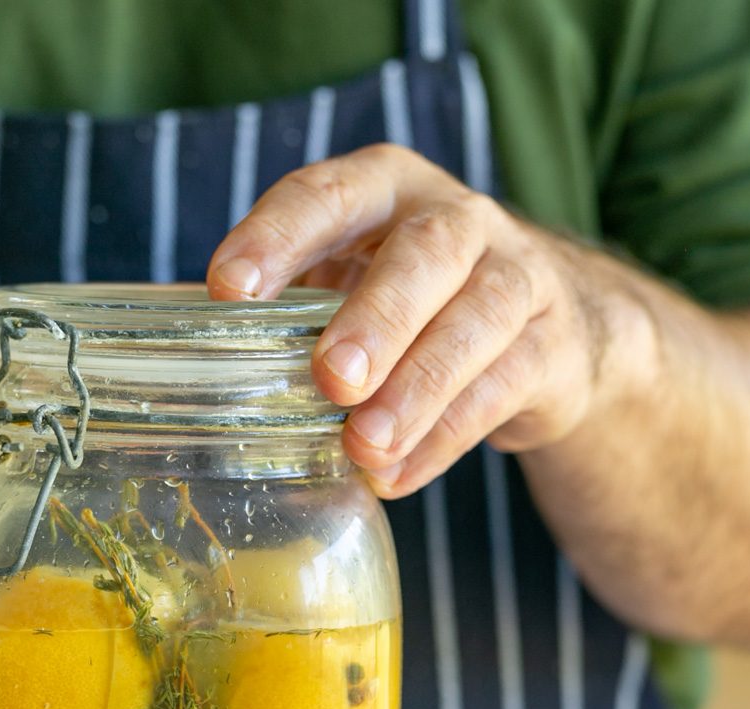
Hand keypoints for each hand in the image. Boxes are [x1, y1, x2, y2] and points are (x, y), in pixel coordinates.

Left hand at [208, 144, 644, 496]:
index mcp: (387, 190)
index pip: (329, 194)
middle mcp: (460, 220)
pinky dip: (444, 439)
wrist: (553, 330)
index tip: (229, 289)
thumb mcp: (354, 283)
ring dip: (418, 389)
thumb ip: (294, 311)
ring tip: (365, 448)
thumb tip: (196, 374)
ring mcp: (517, 279)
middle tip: (331, 379)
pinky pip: (500, 391)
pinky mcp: (551, 347)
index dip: (278, 236)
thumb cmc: (416, 303)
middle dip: (376, 317)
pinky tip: (395, 477)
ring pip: (476, 323)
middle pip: (426, 254)